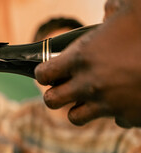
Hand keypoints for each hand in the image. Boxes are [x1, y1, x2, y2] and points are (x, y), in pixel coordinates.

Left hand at [35, 0, 140, 127]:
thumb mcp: (131, 9)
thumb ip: (113, 10)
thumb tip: (108, 10)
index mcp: (83, 57)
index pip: (43, 73)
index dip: (44, 72)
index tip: (50, 71)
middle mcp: (89, 85)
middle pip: (51, 101)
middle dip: (54, 94)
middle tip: (64, 86)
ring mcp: (108, 104)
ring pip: (75, 117)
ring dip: (79, 107)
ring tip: (91, 95)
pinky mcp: (128, 117)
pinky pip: (112, 119)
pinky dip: (115, 111)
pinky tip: (124, 98)